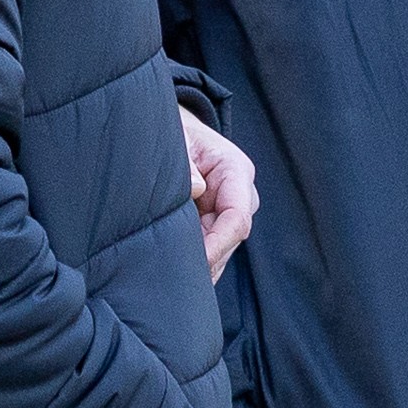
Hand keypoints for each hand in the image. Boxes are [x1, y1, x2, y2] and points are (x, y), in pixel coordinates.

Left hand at [180, 108, 256, 277]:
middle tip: (169, 276)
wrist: (179, 131)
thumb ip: (185, 164)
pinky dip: (196, 264)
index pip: (237, 219)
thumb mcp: (178, 140)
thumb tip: (196, 189)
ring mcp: (229, 211)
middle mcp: (240, 195)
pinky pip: (211, 250)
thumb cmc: (177, 133)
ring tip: (167, 277)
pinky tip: (173, 273)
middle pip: (229, 241)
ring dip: (199, 265)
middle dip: (204, 261)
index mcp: (235, 171)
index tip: (194, 263)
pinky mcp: (216, 222)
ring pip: (221, 251)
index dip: (217, 245)